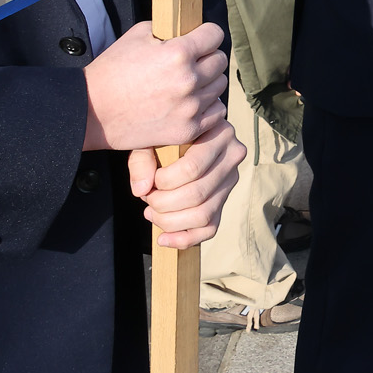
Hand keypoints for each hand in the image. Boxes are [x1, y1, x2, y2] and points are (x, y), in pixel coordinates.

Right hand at [82, 21, 227, 151]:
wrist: (92, 111)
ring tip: (185, 85)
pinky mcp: (187, 129)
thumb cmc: (111, 72)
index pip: (215, 34)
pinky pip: (217, 113)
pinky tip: (191, 104)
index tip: (200, 39)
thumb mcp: (138, 35)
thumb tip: (190, 31)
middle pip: (220, 61)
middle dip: (206, 58)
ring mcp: (190, 108)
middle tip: (190, 63)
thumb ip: (169, 31)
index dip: (206, 34)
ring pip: (219, 86)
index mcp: (179, 53)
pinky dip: (207, 107)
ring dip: (207, 83)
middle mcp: (189, 80)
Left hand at [128, 120, 245, 248]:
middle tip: (147, 199)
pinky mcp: (224, 200)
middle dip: (164, 203)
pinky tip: (163, 239)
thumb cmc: (166, 134)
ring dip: (170, 221)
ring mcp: (230, 181)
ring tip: (151, 213)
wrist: (181, 134)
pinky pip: (210, 228)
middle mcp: (232, 157)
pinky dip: (185, 239)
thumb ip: (142, 159)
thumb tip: (141, 190)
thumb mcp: (152, 136)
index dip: (164, 182)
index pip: (192, 169)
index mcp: (219, 133)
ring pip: (204, 215)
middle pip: (198, 194)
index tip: (150, 180)